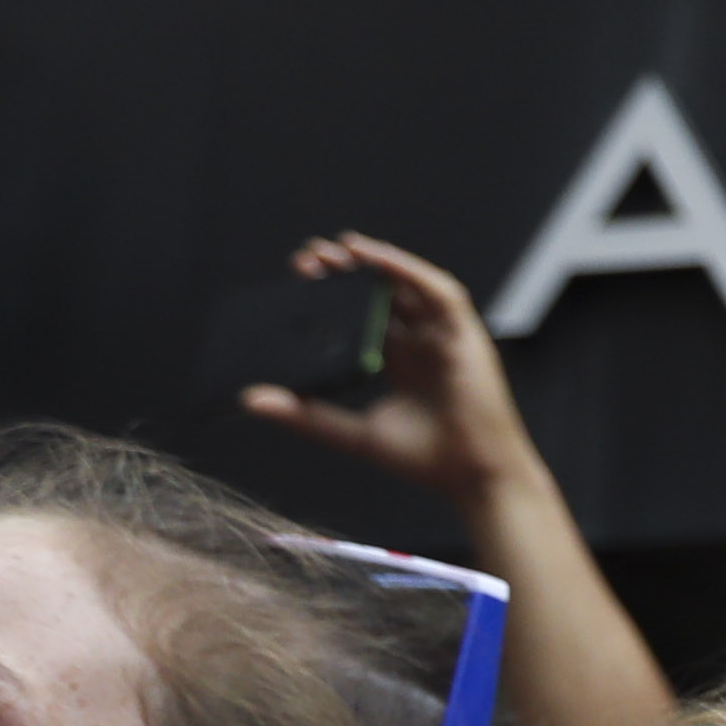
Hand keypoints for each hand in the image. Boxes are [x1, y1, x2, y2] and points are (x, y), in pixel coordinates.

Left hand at [232, 236, 536, 512]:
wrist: (474, 477)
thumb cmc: (426, 460)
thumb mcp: (351, 433)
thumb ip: (305, 415)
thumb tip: (251, 400)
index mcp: (400, 364)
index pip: (363, 317)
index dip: (333, 297)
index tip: (299, 281)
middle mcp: (422, 344)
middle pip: (381, 295)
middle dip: (345, 272)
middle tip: (308, 258)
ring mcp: (445, 337)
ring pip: (408, 284)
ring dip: (373, 262)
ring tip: (337, 248)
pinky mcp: (465, 334)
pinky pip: (436, 290)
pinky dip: (407, 269)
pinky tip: (375, 258)